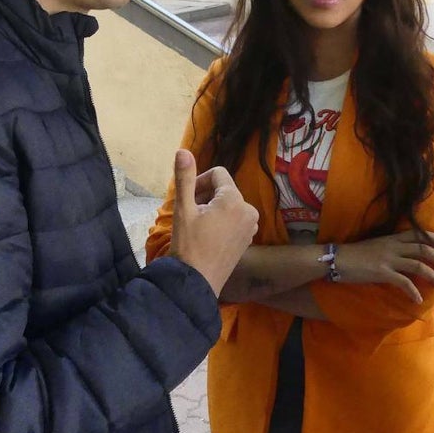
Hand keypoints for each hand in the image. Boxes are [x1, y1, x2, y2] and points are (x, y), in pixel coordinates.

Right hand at [168, 150, 258, 296]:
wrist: (197, 282)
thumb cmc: (188, 245)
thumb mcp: (183, 209)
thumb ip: (184, 178)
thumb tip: (182, 150)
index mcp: (235, 200)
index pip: (218, 173)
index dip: (199, 181)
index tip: (188, 198)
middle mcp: (249, 210)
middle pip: (225, 188)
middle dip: (206, 195)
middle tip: (190, 213)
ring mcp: (251, 226)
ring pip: (229, 204)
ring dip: (213, 208)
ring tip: (198, 225)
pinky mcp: (248, 238)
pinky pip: (235, 218)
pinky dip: (222, 220)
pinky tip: (208, 236)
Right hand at [335, 230, 433, 303]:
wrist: (336, 258)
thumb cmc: (354, 254)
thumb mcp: (376, 246)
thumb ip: (390, 249)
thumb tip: (403, 256)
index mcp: (392, 239)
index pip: (419, 235)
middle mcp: (393, 246)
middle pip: (423, 249)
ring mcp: (388, 259)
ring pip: (418, 265)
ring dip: (432, 275)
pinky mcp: (382, 272)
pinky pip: (403, 282)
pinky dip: (413, 291)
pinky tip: (418, 299)